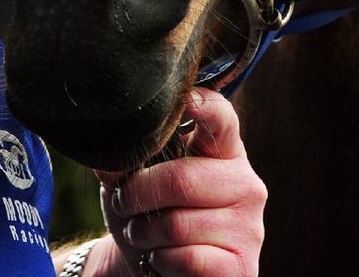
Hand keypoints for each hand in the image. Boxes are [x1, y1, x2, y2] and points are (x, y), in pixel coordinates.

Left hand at [94, 88, 266, 276]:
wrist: (157, 270)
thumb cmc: (149, 213)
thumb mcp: (131, 181)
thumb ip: (123, 162)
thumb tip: (109, 155)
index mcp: (223, 150)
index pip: (222, 118)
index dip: (206, 105)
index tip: (187, 98)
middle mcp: (245, 182)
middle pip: (182, 179)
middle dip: (138, 194)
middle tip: (124, 202)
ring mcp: (248, 226)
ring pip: (178, 224)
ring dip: (144, 232)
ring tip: (141, 233)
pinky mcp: (242, 266)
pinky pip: (190, 259)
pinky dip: (162, 262)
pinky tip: (162, 259)